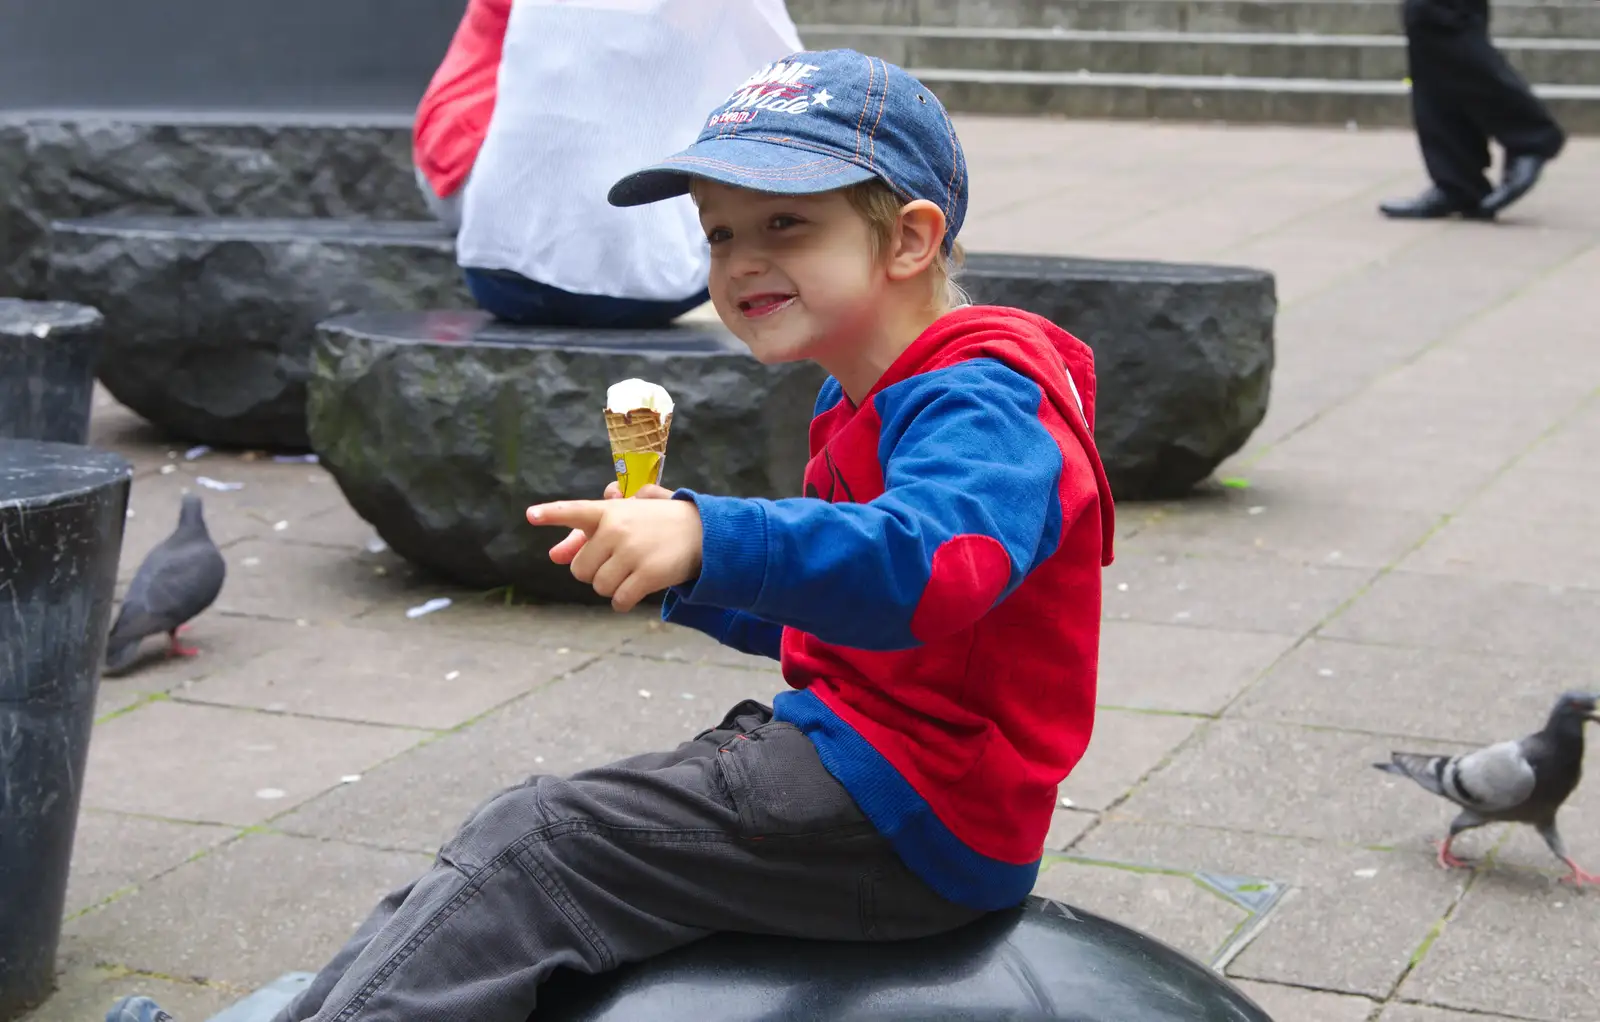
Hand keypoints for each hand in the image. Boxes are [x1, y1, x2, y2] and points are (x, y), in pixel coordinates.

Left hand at [527, 489, 700, 610]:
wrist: (704, 533)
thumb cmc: (656, 525)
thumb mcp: (624, 520)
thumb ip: (585, 536)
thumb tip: (555, 556)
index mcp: (608, 512)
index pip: (574, 511)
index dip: (551, 514)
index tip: (530, 515)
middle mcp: (617, 529)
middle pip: (580, 569)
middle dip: (594, 573)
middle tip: (616, 563)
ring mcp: (632, 552)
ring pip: (599, 587)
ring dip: (612, 587)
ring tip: (631, 573)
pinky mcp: (648, 574)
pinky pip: (620, 601)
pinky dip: (623, 602)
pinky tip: (634, 592)